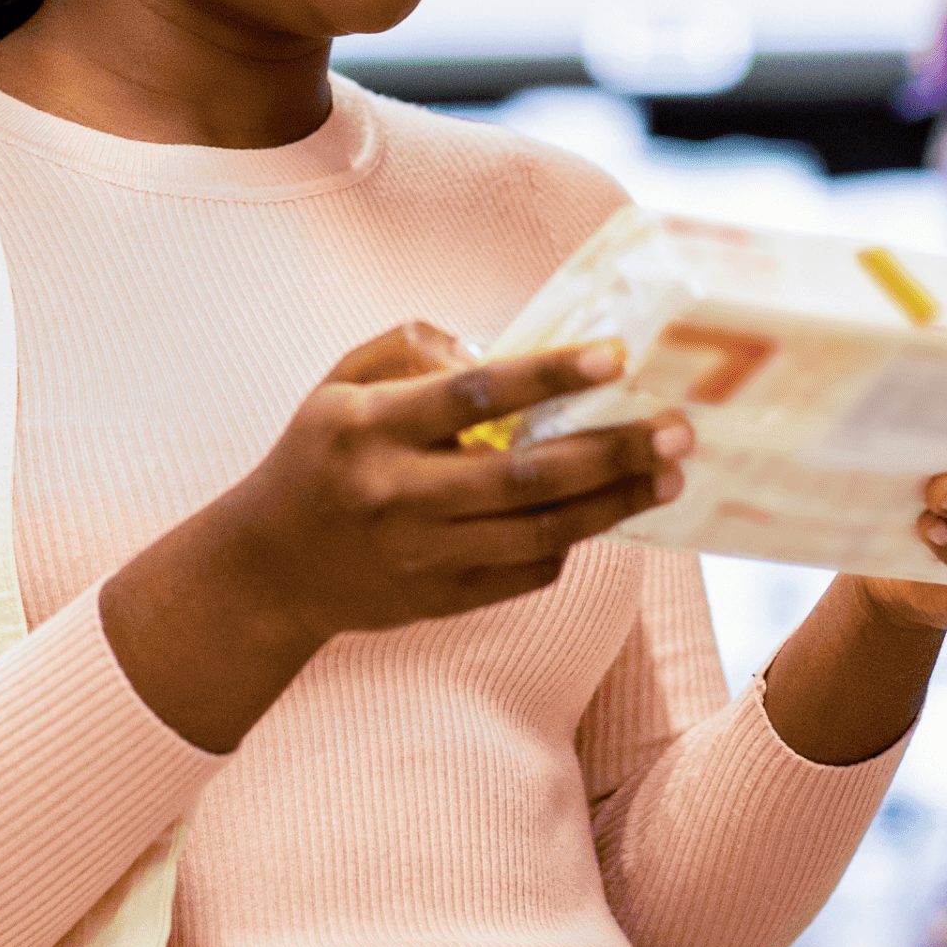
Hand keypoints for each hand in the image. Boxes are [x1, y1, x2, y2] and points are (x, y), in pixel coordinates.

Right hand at [197, 322, 692, 646]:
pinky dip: (571, 542)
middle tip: (677, 429)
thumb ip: (411, 347)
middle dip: (613, 450)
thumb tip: (496, 349)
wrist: (269, 567)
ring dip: (615, 504)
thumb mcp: (341, 382)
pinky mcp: (440, 600)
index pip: (474, 394)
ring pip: (540, 532)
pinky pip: (527, 571)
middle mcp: (398, 495)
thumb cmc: (321, 453)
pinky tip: (605, 513)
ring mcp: (422, 555)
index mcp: (371, 427)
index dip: (550, 375)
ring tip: (668, 476)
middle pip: (526, 475)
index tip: (616, 356)